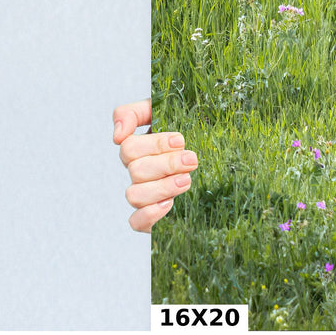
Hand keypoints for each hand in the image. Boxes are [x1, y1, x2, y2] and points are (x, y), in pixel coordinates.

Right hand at [113, 99, 197, 232]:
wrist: (218, 158)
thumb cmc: (190, 131)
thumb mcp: (165, 112)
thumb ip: (135, 112)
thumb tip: (117, 134)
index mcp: (140, 149)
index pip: (129, 147)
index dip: (154, 144)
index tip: (180, 140)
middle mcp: (139, 172)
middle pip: (135, 170)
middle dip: (166, 164)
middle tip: (192, 160)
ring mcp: (144, 195)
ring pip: (134, 195)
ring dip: (162, 187)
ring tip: (187, 180)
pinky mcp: (151, 217)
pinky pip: (136, 222)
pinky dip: (150, 214)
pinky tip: (170, 204)